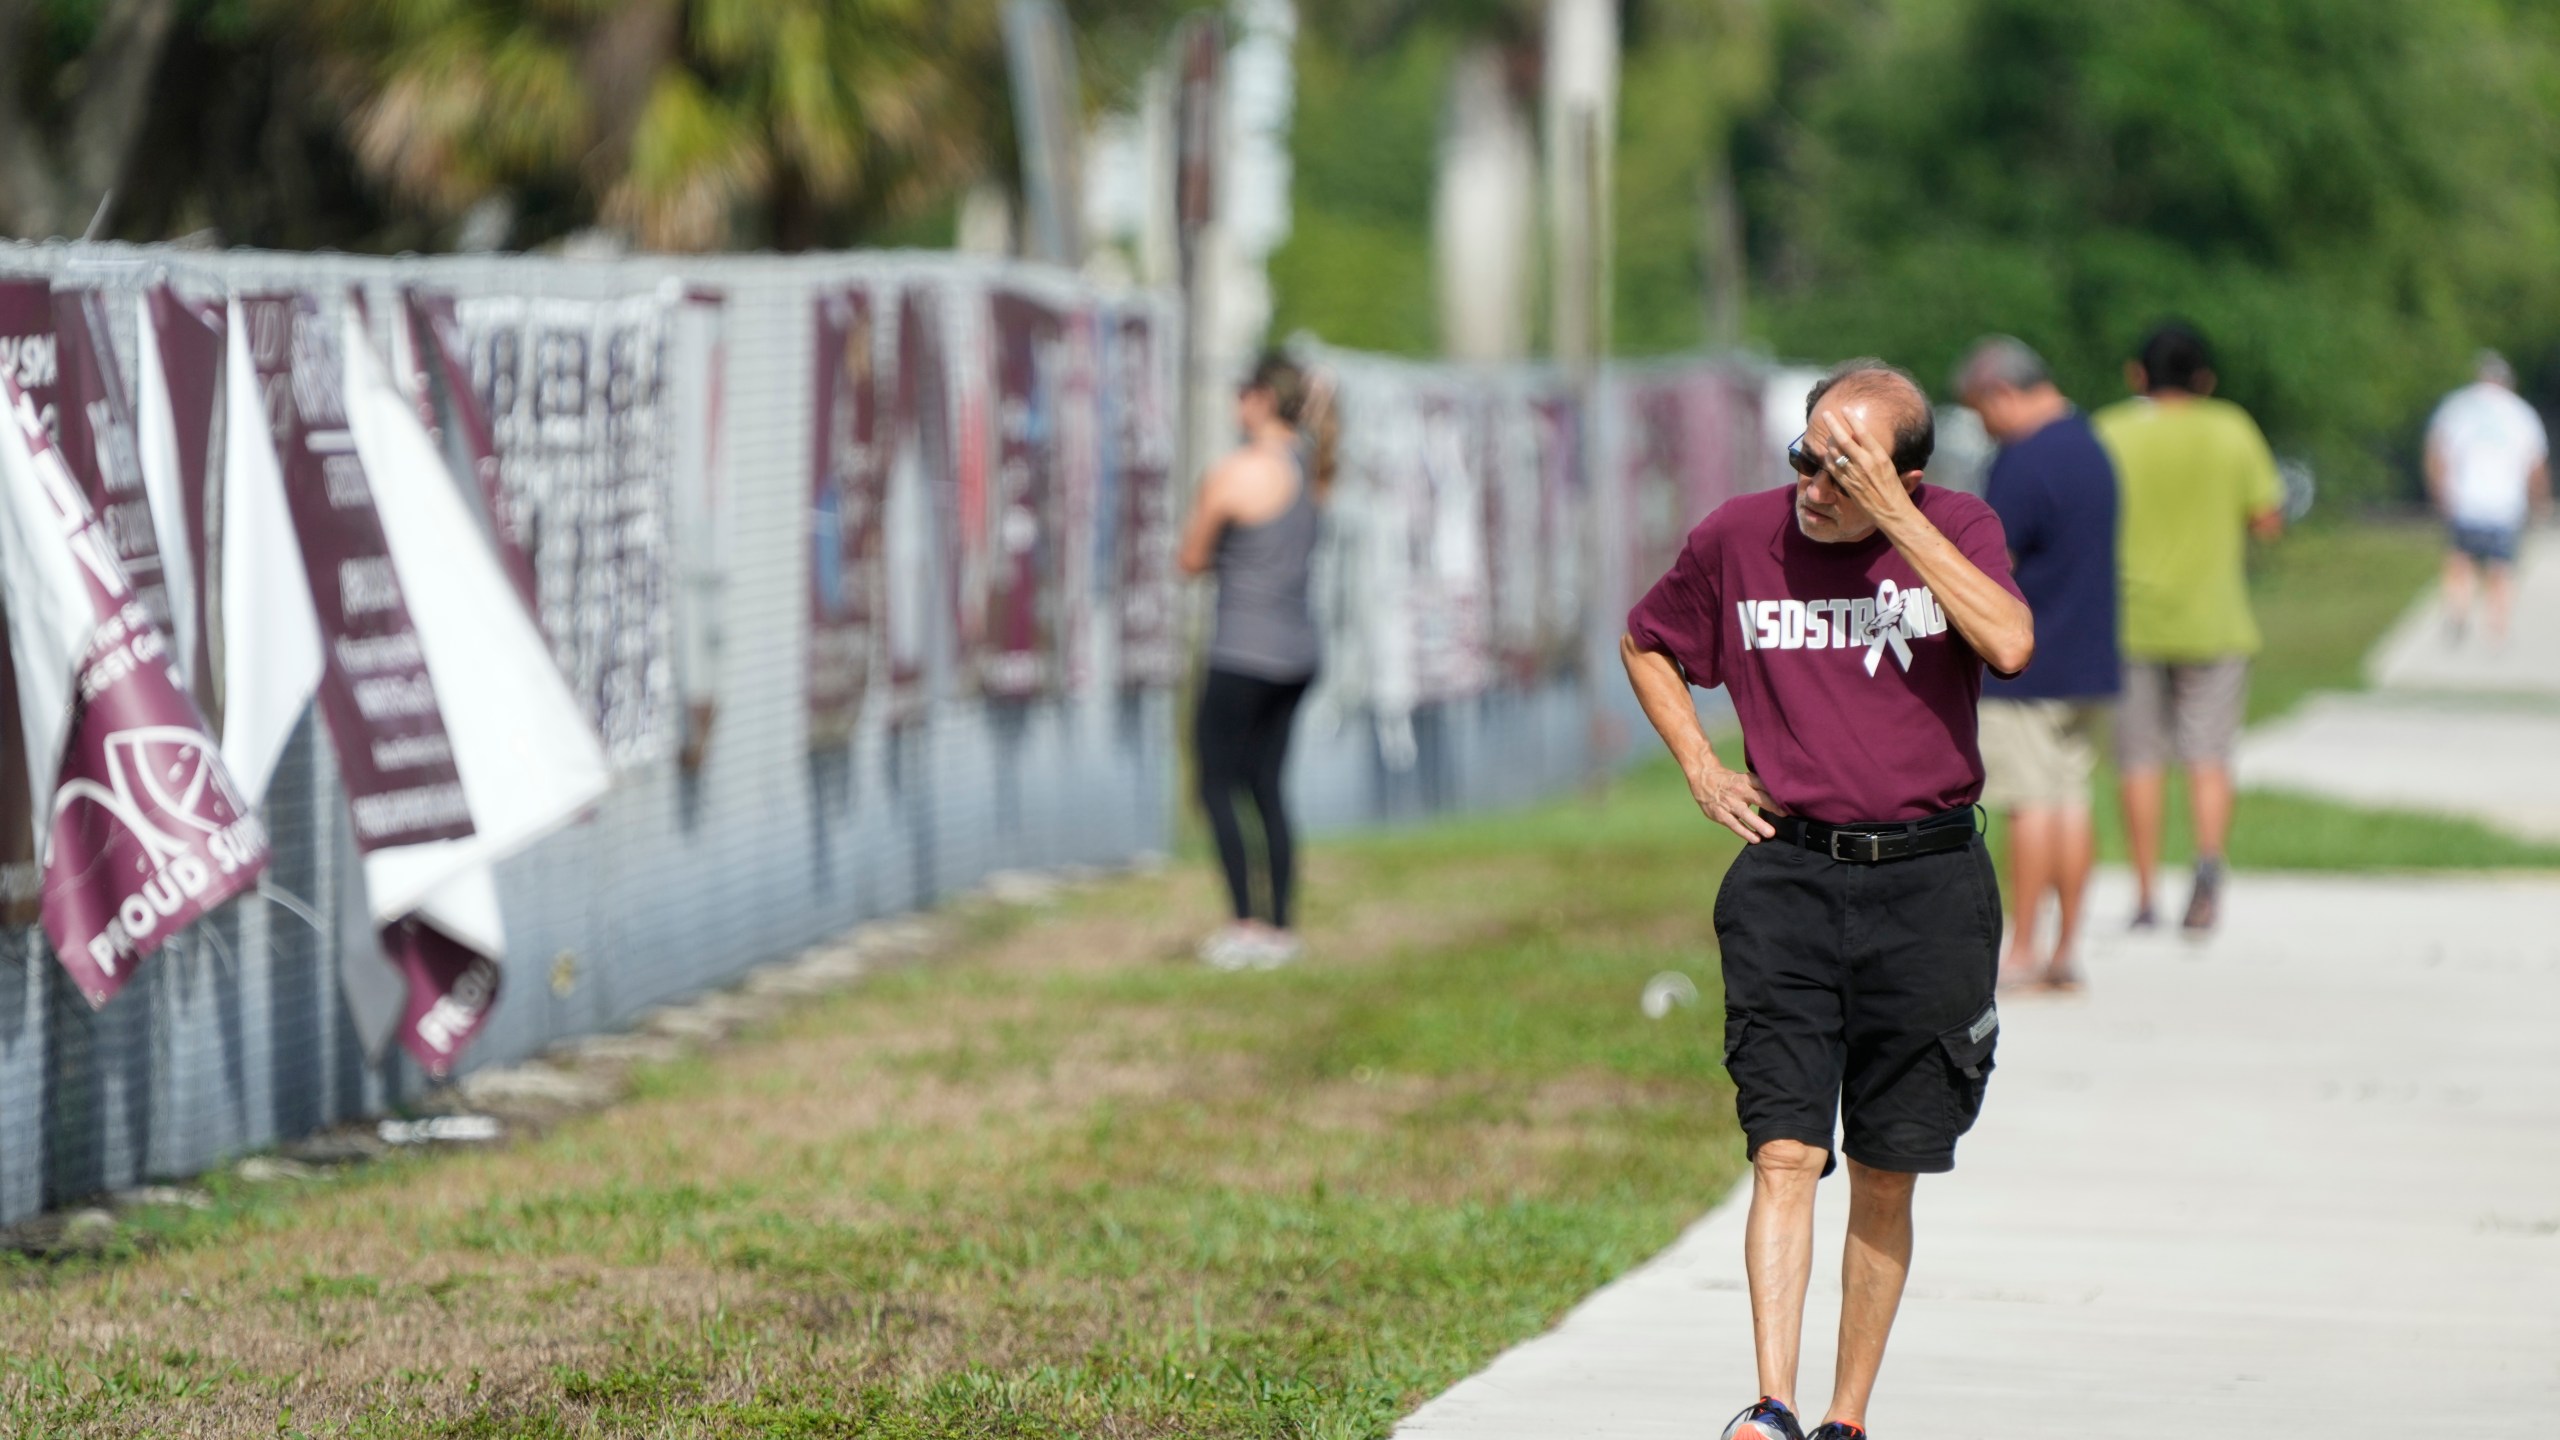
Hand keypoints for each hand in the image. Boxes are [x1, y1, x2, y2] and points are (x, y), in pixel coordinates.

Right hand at [1686, 757, 1780, 841]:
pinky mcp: (1721, 814)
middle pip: (1757, 798)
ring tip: (1770, 833)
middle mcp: (1739, 791)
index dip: (1775, 792)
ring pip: (1745, 814)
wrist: (1703, 778)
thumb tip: (1779, 796)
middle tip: (1784, 815)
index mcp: (1746, 780)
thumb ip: (1758, 787)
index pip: (1763, 784)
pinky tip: (1756, 839)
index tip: (1789, 801)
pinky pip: (1735, 825)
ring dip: (1758, 824)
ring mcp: (1729, 803)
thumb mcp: (1743, 778)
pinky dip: (1745, 832)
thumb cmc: (1728, 780)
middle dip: (1771, 806)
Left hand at [1817, 410, 1917, 528]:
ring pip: (1835, 452)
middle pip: (1844, 439)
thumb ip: (1878, 454)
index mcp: (1879, 456)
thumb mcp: (1891, 467)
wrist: (1892, 512)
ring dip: (1829, 442)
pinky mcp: (1847, 484)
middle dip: (1833, 424)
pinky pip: (1832, 468)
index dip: (1852, 419)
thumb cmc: (1895, 490)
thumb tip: (1866, 440)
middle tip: (1826, 414)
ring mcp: (1854, 473)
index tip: (1845, 409)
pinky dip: (1827, 459)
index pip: (1863, 432)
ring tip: (1826, 435)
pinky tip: (1825, 454)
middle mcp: (1865, 462)